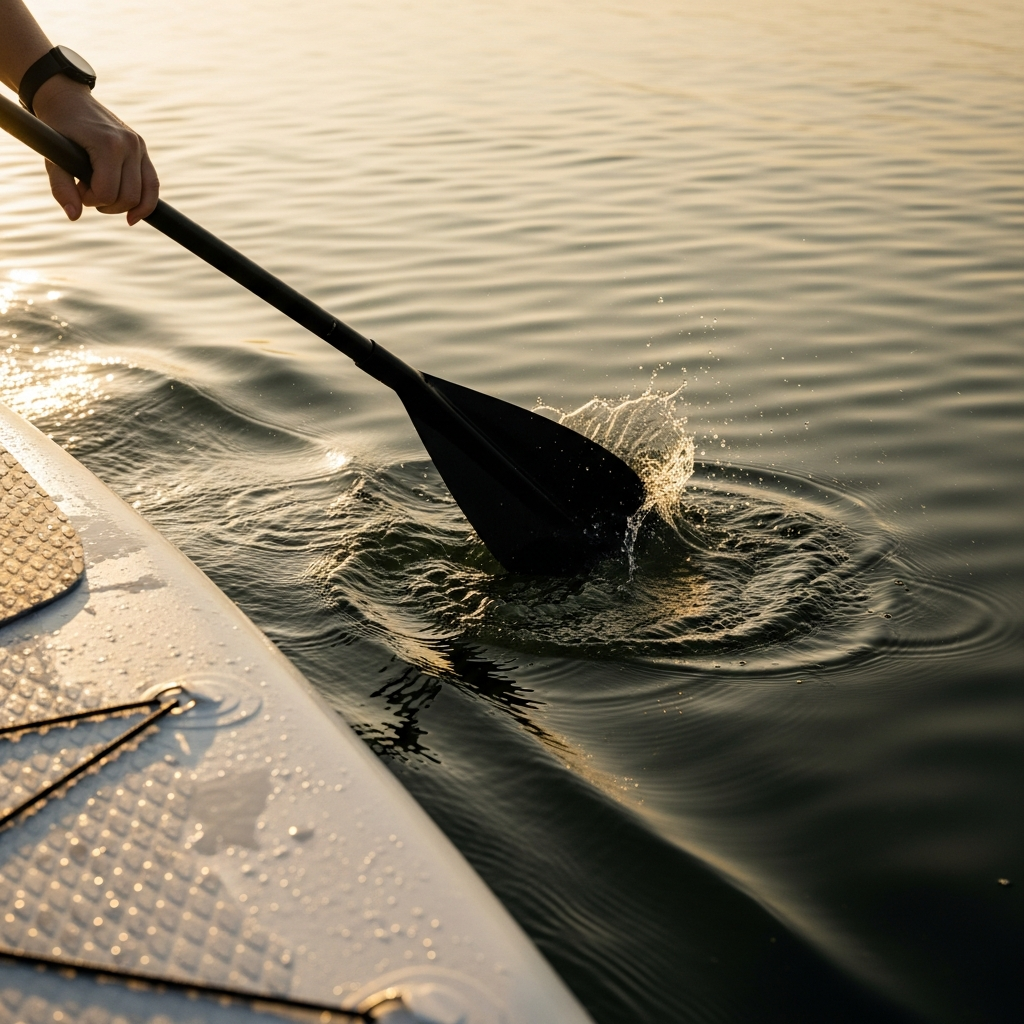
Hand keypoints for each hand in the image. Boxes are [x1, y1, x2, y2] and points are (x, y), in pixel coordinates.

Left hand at [32, 75, 158, 224]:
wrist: (67, 98)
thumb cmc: (56, 127)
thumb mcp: (53, 157)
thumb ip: (62, 187)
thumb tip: (73, 216)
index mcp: (108, 144)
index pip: (108, 192)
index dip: (91, 200)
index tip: (77, 190)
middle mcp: (130, 145)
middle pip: (128, 197)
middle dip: (107, 205)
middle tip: (87, 194)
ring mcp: (140, 147)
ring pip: (144, 196)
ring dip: (124, 206)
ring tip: (104, 198)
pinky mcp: (143, 150)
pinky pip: (152, 185)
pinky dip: (145, 203)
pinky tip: (133, 215)